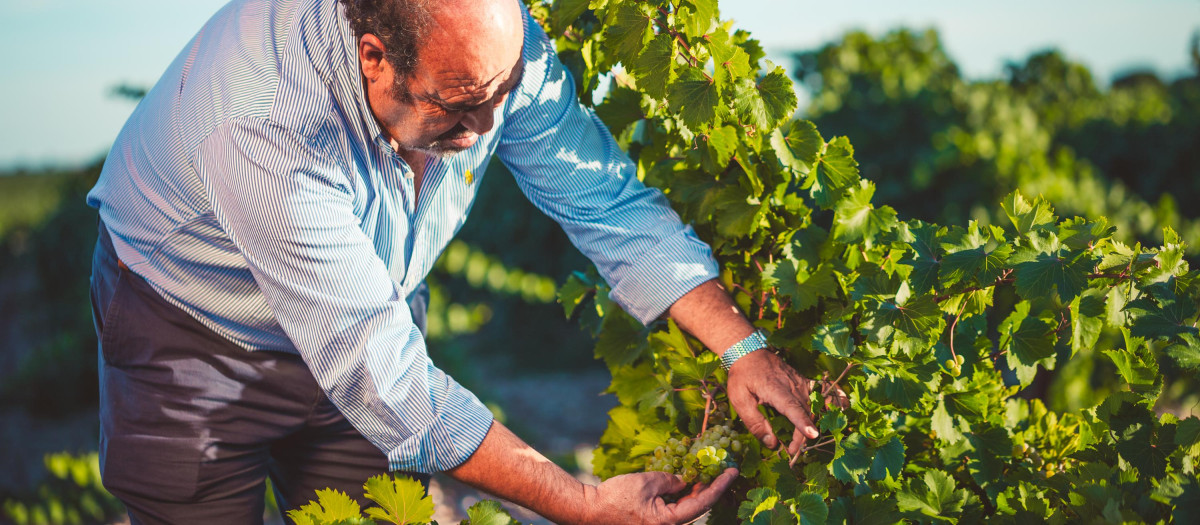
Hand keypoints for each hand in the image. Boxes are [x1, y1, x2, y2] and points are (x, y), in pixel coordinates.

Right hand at [581, 468, 737, 524]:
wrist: (589, 511)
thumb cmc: (615, 498)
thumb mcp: (646, 483)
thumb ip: (670, 480)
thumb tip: (685, 480)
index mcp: (669, 522)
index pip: (703, 502)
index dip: (720, 485)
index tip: (732, 471)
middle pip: (698, 505)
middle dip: (711, 485)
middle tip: (724, 466)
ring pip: (686, 505)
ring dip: (697, 487)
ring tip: (708, 468)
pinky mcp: (653, 520)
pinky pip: (674, 506)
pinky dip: (682, 492)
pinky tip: (686, 477)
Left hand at [726, 349, 849, 456]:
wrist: (749, 353)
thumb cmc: (742, 377)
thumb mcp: (739, 400)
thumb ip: (754, 422)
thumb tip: (772, 443)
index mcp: (776, 390)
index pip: (792, 408)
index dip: (802, 422)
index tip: (812, 435)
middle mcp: (793, 386)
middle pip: (805, 414)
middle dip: (801, 436)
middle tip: (792, 452)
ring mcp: (801, 384)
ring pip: (814, 408)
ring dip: (812, 425)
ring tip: (805, 441)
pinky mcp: (805, 383)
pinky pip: (821, 394)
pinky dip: (831, 402)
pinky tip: (842, 409)